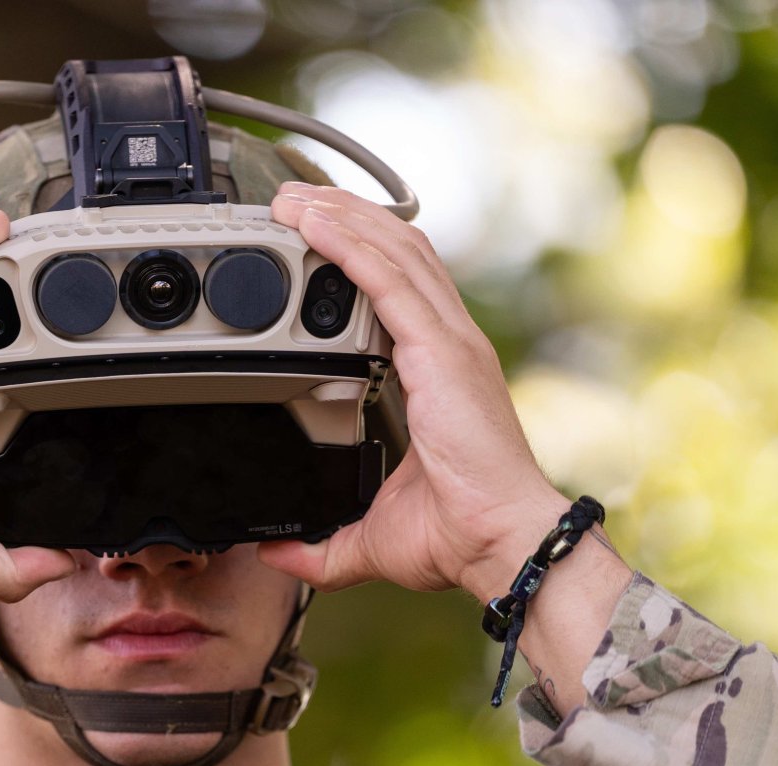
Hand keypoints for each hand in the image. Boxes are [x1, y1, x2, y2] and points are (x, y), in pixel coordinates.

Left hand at [261, 185, 629, 711]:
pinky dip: (350, 246)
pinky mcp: (441, 352)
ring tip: (295, 197)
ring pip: (394, 252)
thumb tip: (276, 557)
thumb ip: (321, 546)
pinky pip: (388, 282)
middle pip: (398, 251)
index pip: (401, 287)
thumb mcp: (370, 537)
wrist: (501, 542)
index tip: (316, 234)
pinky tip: (316, 225)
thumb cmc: (459, 535)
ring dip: (341, 217)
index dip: (361, 250)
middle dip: (344, 217)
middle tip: (293, 198)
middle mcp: (450, 344)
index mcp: (440, 371)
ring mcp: (450, 342)